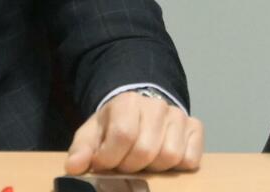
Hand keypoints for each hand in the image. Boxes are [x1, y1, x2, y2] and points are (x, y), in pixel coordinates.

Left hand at [64, 92, 202, 174]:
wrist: (139, 109)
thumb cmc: (114, 124)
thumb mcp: (92, 134)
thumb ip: (81, 150)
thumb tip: (74, 167)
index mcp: (127, 102)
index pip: (123, 136)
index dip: (111, 158)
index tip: (104, 163)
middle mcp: (156, 105)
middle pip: (146, 150)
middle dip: (130, 166)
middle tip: (124, 164)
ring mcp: (178, 116)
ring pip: (170, 156)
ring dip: (154, 168)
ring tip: (143, 161)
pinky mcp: (195, 128)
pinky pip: (191, 159)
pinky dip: (177, 166)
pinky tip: (162, 159)